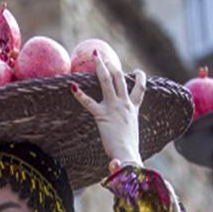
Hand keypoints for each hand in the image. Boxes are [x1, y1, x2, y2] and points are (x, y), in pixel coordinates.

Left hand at [71, 52, 144, 166]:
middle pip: (121, 79)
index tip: (137, 71)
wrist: (128, 155)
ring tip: (95, 56)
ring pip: (108, 81)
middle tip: (106, 57)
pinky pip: (89, 102)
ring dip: (101, 67)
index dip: (140, 78)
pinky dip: (80, 94)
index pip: (140, 89)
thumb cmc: (129, 153)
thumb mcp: (131, 138)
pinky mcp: (102, 115)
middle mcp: (125, 104)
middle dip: (113, 66)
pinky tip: (72, 86)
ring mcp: (114, 107)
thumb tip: (122, 156)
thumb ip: (127, 134)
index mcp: (134, 110)